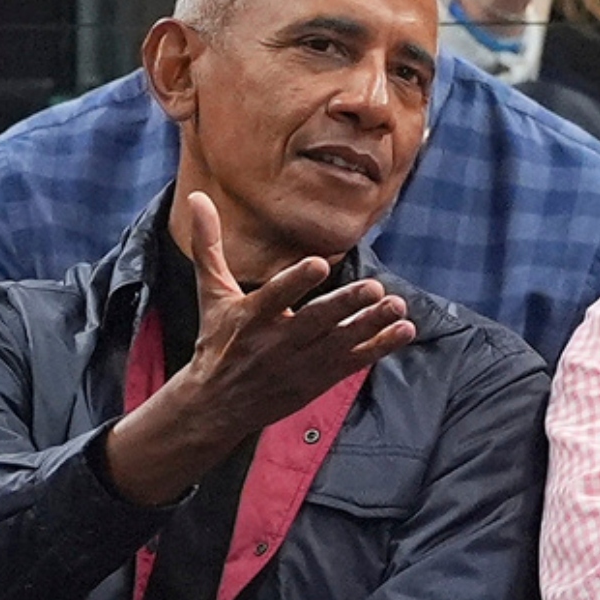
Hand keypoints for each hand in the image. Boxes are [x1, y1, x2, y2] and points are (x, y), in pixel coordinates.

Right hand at [180, 189, 413, 429]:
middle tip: (373, 288)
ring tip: (397, 305)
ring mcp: (301, 363)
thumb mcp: (210, 293)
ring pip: (341, 342)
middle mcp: (277, 341)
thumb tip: (195, 196)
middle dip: (344, 306)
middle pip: (315, 321)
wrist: (219, 404)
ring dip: (372, 325)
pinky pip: (354, 361)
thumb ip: (208, 245)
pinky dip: (380, 347)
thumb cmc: (218, 340)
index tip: (318, 264)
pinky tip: (404, 330)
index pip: (275, 296)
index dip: (296, 282)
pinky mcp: (319, 379)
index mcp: (250, 316)